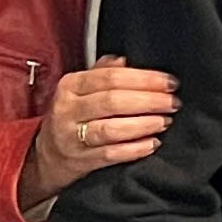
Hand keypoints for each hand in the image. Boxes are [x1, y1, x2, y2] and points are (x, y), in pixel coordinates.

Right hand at [20, 59, 181, 209]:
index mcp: (71, 85)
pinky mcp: (80, 160)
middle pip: (113, 101)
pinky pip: (110, 154)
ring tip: (165, 121)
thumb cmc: (74, 116)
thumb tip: (127, 60)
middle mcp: (68, 109)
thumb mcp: (80, 89)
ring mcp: (72, 136)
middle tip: (173, 103)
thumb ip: (103, 72)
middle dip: (149, 101)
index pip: (111, 77)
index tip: (170, 82)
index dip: (145, 79)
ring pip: (111, 129)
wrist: (49, 156)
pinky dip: (134, 149)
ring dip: (144, 125)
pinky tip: (153, 144)